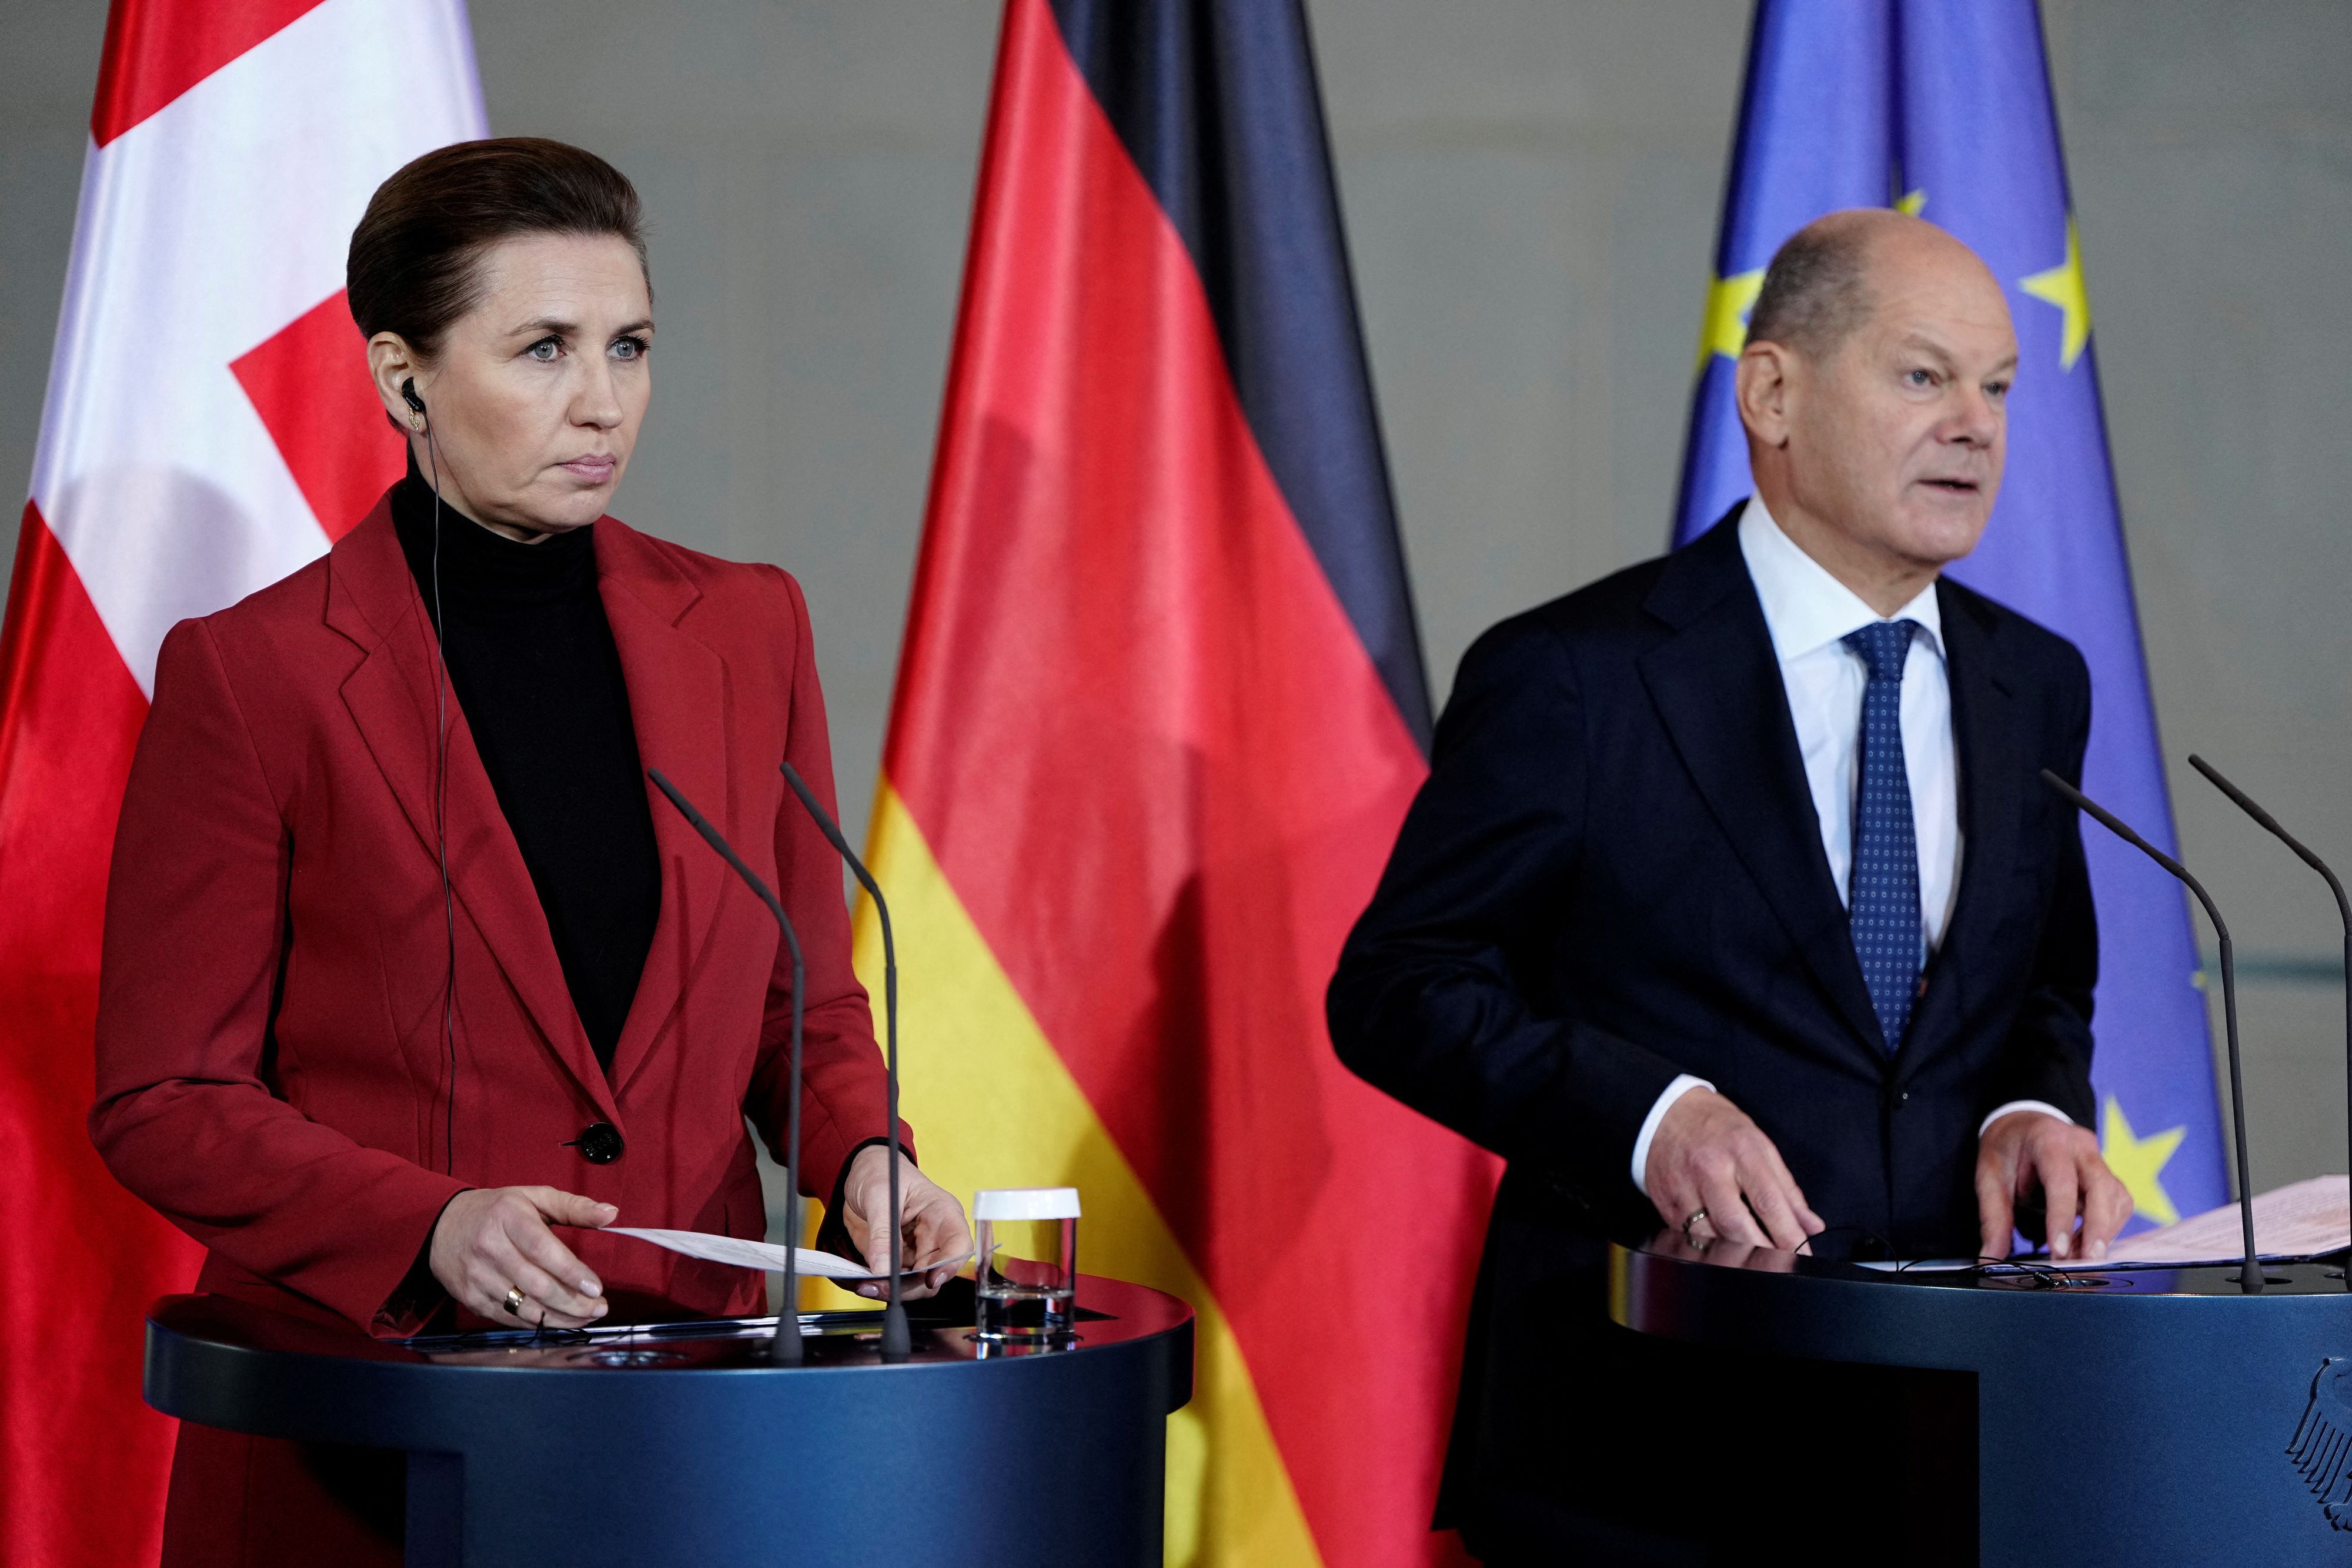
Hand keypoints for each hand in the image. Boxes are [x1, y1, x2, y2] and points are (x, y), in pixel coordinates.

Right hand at [429, 1186, 615, 1327]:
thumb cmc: (499, 1210)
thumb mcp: (534, 1197)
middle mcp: (489, 1248)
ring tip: (585, 1317)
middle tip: (599, 1308)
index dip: (572, 1272)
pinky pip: (508, 1318)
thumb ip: (574, 1206)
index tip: (597, 1288)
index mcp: (508, 1217)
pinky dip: (536, 1323)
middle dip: (573, 1302)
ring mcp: (478, 1276)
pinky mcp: (470, 1297)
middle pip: (536, 1284)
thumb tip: (611, 1214)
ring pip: (524, 1307)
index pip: (543, 1250)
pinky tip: (557, 1321)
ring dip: (559, 1318)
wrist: (443, 1226)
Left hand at [839, 1145, 972, 1300]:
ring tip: (866, 1284)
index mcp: (942, 1214)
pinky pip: (893, 1282)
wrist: (862, 1173)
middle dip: (910, 1285)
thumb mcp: (879, 1194)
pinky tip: (863, 1281)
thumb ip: (882, 1232)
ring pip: (914, 1285)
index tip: (930, 1279)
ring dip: (891, 1289)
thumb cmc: (881, 1171)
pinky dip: (878, 1286)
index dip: (950, 1266)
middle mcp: (934, 1237)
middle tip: (882, 1284)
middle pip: (936, 1274)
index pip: (958, 1245)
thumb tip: (883, 1268)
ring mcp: (916, 1252)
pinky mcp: (897, 1261)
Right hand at [1644, 1088, 1823, 1250]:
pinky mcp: (1665, 1203)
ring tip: (1752, 1259)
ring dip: (1734, 1254)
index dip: (1789, 1235)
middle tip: (1779, 1264)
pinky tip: (1723, 1248)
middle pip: (1736, 1225)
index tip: (1803, 1254)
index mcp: (1741, 1151)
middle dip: (1762, 1252)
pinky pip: (1688, 1236)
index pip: (1769, 1202)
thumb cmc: (1719, 1129)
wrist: (1666, 1114)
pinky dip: (1708, 1247)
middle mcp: (1710, 1169)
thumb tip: (1812, 1226)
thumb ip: (1787, 1188)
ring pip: (1709, 1237)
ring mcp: (1683, 1187)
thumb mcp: (1760, 1145)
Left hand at [1977, 1110, 2129, 1261]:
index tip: (2058, 1250)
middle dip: (2097, 1229)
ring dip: (2102, 1231)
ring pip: (2117, 1198)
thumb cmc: (2006, 1149)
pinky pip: (2119, 1204)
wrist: (2023, 1124)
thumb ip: (1993, 1217)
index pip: (2062, 1181)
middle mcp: (2081, 1147)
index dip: (2062, 1217)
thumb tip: (1990, 1258)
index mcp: (2048, 1140)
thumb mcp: (1989, 1176)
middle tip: (2084, 1262)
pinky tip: (2086, 1242)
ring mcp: (2099, 1160)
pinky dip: (2108, 1227)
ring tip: (2077, 1256)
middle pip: (2102, 1188)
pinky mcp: (2108, 1176)